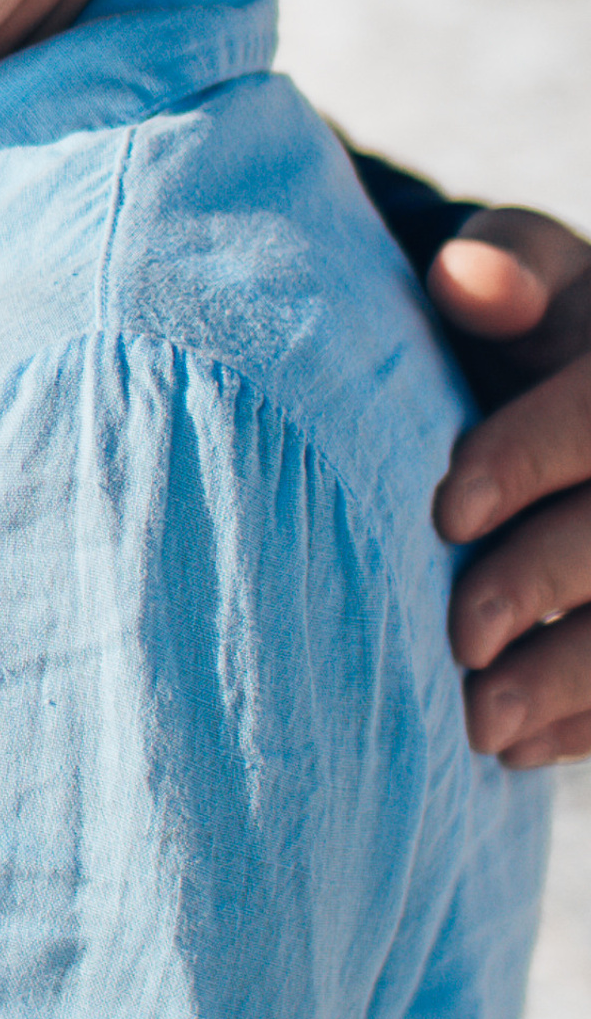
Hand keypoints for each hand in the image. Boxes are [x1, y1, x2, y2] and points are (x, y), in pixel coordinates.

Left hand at [429, 208, 590, 765]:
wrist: (564, 384)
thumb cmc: (530, 322)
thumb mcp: (522, 276)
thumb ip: (503, 270)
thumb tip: (470, 279)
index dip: (531, 458)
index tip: (444, 511)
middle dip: (548, 584)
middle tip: (457, 638)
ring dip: (575, 681)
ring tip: (483, 725)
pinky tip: (521, 748)